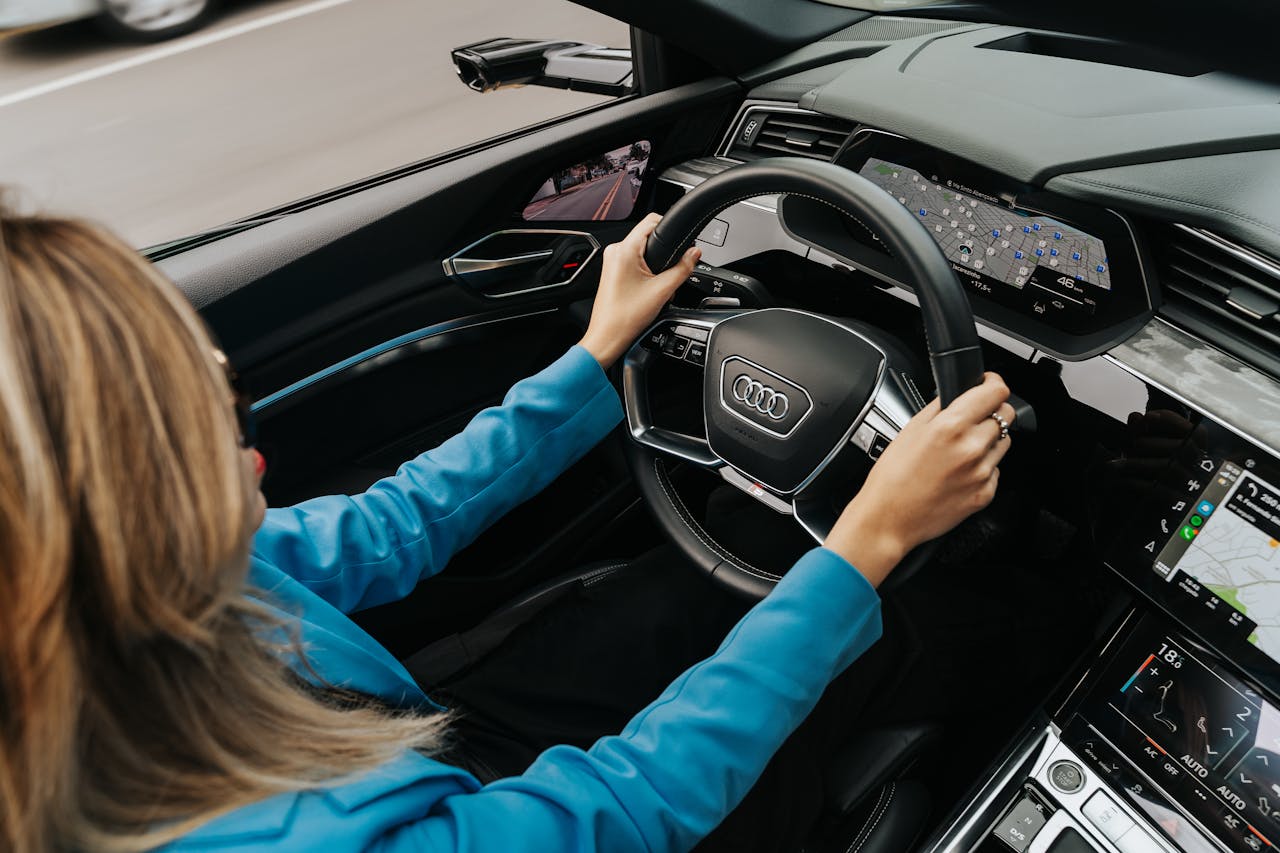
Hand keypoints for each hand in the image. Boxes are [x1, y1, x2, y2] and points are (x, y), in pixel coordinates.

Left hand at [578, 213, 700, 368]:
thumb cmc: (625, 318)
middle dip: (664, 254)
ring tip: (656, 287)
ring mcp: (612, 261)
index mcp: (624, 250)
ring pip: (643, 251)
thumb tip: (695, 253)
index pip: (651, 221)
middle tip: (667, 276)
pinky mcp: (613, 271)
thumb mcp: (662, 291)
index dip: (670, 228)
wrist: (607, 337)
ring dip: (656, 266)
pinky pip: (635, 262)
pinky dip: (647, 272)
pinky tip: (648, 290)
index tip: (681, 241)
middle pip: (649, 237)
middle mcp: (615, 251)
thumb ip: (683, 268)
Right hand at [825, 372, 1014, 586]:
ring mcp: (982, 472)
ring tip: (962, 450)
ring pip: (1004, 442)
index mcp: (951, 427)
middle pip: (1007, 414)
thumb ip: (939, 408)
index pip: (996, 392)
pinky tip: (959, 472)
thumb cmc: (892, 478)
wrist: (889, 519)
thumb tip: (957, 394)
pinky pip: (996, 470)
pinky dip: (983, 466)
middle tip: (974, 417)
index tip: (988, 384)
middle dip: (992, 410)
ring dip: (989, 439)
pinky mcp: (986, 493)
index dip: (993, 383)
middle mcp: (972, 448)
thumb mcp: (909, 430)